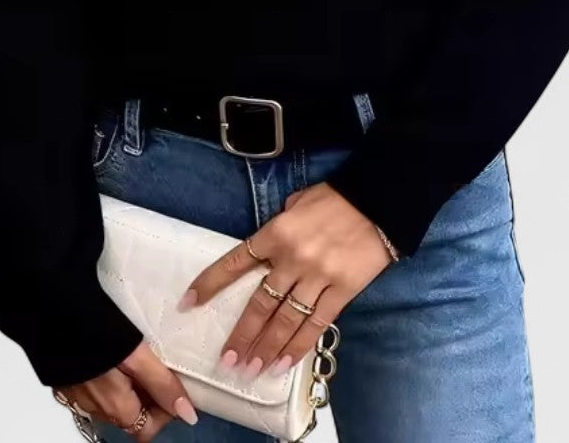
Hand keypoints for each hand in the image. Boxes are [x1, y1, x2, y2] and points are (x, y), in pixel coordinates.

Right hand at [53, 338, 197, 439]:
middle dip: (147, 395)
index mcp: (114, 407)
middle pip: (130, 416)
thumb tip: (188, 415)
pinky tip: (111, 351)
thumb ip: (161, 384)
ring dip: (128, 385)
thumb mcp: (136, 357)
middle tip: (159, 364)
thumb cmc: (94, 332)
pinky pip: (94, 386)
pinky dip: (108, 376)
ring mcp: (76, 394)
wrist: (49, 311)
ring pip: (112, 401)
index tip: (172, 383)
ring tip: (137, 355)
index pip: (147, 430)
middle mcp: (94, 408)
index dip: (164, 411)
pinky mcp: (66, 378)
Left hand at [176, 182, 394, 378]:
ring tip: (251, 371)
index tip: (189, 303)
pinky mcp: (342, 291)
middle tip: (227, 361)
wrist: (379, 201)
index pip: (236, 262)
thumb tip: (268, 249)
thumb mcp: (297, 202)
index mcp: (276, 232)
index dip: (210, 283)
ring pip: (285, 320)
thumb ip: (279, 227)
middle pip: (260, 303)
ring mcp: (318, 278)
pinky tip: (284, 364)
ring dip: (266, 348)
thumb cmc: (335, 198)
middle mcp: (292, 259)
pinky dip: (298, 346)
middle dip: (242, 335)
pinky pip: (317, 325)